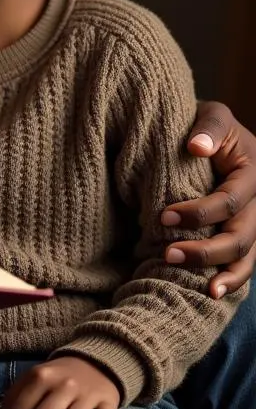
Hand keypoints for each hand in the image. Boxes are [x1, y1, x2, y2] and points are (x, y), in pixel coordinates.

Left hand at [161, 101, 255, 296]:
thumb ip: (207, 128)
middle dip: (207, 250)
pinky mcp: (245, 233)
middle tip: (168, 254)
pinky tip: (213, 293)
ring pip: (247, 256)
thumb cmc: (206, 124)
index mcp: (252, 172)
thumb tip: (196, 146)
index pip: (230, 200)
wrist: (211, 134)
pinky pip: (245, 262)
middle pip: (241, 236)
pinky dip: (232, 279)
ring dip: (222, 273)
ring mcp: (255, 221)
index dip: (199, 212)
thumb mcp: (212, 115)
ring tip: (203, 289)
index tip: (162, 216)